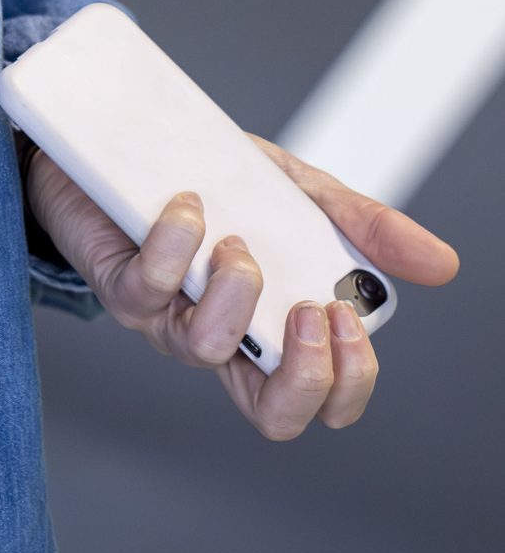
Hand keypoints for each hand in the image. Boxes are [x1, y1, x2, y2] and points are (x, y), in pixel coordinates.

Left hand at [25, 137, 459, 440]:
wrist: (111, 138)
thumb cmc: (206, 177)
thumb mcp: (296, 192)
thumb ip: (363, 227)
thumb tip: (442, 266)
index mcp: (270, 325)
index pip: (318, 401)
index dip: (344, 384)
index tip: (345, 316)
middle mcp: (221, 336)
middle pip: (274, 414)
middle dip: (307, 375)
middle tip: (310, 309)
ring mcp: (166, 316)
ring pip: (207, 349)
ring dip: (237, 291)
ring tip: (236, 239)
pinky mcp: (118, 283)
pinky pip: (150, 288)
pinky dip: (178, 243)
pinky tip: (187, 204)